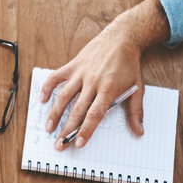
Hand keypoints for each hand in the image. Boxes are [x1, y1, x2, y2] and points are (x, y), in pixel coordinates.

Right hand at [40, 23, 145, 147]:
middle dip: (67, 129)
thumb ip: (136, 112)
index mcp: (108, 89)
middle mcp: (92, 82)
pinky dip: (48, 87)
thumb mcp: (138, 88)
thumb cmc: (129, 64)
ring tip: (49, 128)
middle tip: (59, 144)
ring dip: (55, 113)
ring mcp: (81, 72)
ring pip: (63, 95)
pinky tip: (43, 99)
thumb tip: (139, 131)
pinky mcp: (74, 64)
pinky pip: (57, 76)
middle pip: (76, 110)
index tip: (78, 143)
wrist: (122, 38)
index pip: (94, 114)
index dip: (85, 130)